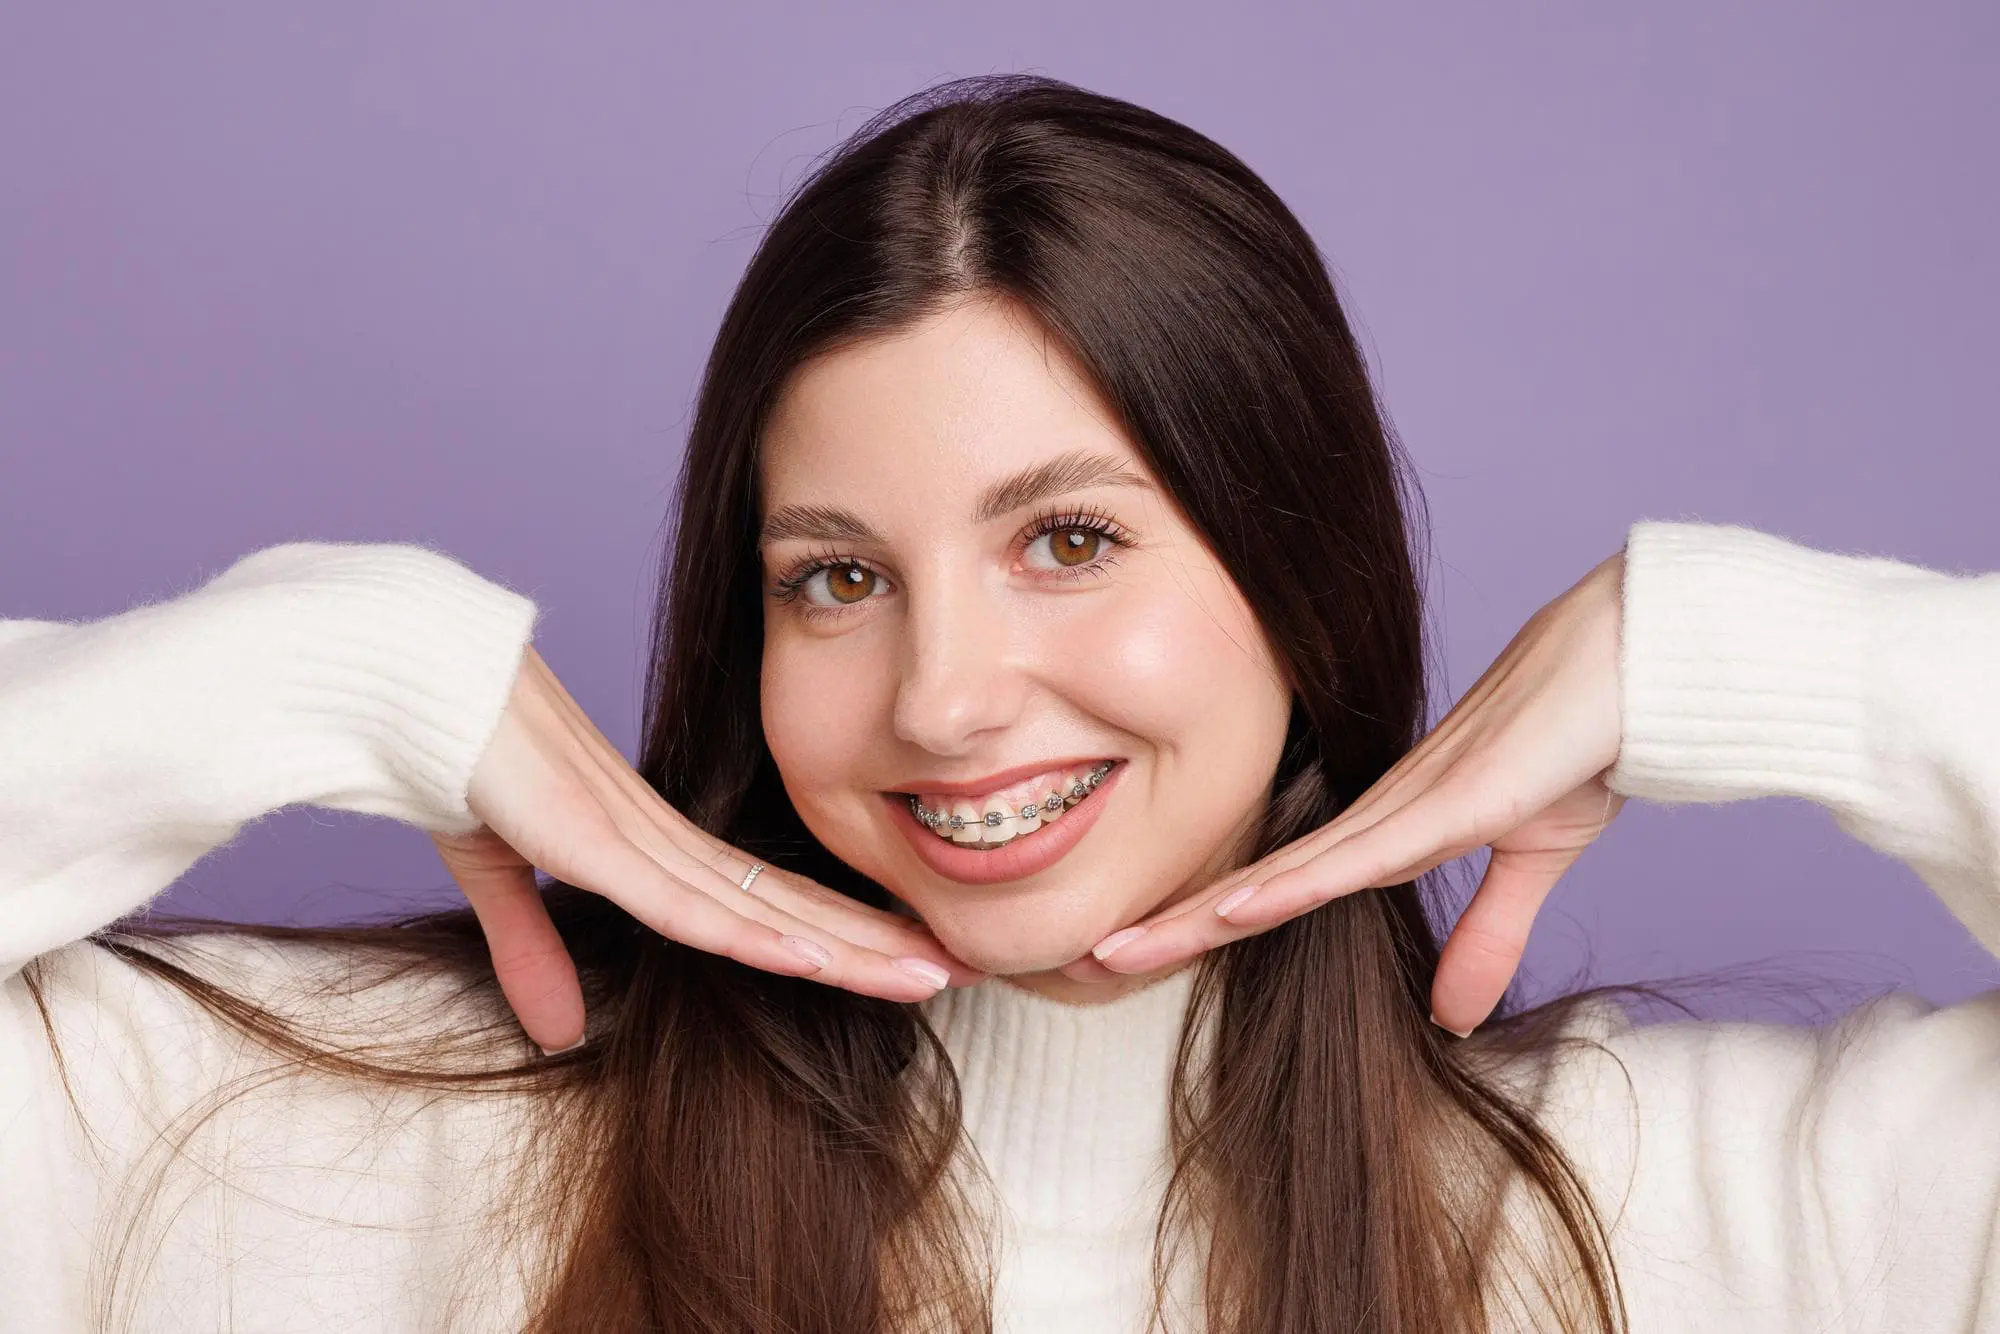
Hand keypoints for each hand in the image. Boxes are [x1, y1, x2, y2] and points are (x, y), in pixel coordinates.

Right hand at [431, 646, 983, 1053]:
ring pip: (766, 908)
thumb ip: (533, 949)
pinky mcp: (595, 837)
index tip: (907, 958)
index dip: (839, 932)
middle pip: (792, 903)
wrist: (402, 680)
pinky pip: (693, 900)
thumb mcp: (500, 876)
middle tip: (966, 967)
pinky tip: (824, 958)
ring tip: (935, 974)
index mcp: (649, 838)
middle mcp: (662, 835)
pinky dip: (761, 933)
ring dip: (853, 947)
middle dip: (879, 941)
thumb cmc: (452, 753)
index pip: (767, 896)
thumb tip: (558, 1033)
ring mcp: (635, 833)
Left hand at [1083, 550, 1628, 1037]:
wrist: (1641, 669)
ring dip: (1201, 914)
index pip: (1282, 883)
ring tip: (1122, 948)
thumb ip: (1487, 935)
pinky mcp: (1454, 799)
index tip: (1145, 946)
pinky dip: (1291, 885)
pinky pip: (1356, 854)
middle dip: (1175, 921)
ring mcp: (1409, 802)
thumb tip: (1451, 1019)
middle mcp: (1378, 812)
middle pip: (1258, 878)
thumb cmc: (1583, 742)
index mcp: (1390, 825)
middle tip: (1092, 954)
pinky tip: (1229, 908)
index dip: (1211, 916)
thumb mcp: (1530, 862)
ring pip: (1283, 871)